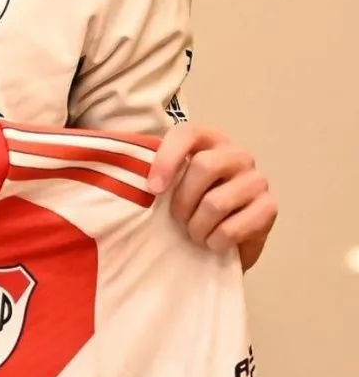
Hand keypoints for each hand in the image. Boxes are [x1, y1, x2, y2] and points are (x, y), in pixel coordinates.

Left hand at [147, 123, 277, 270]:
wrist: (223, 242)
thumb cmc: (189, 206)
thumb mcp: (168, 184)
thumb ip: (150, 171)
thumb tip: (107, 165)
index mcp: (208, 139)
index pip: (186, 134)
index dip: (166, 159)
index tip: (153, 188)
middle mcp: (236, 154)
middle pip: (205, 165)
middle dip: (183, 200)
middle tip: (177, 220)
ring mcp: (257, 179)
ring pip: (217, 201)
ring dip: (198, 226)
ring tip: (194, 234)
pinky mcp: (270, 207)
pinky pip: (237, 226)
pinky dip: (217, 240)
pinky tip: (213, 243)